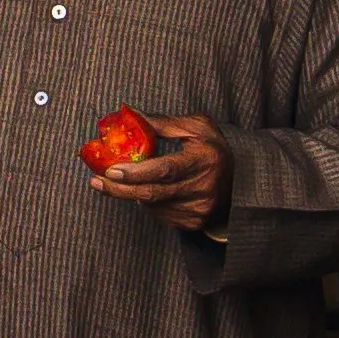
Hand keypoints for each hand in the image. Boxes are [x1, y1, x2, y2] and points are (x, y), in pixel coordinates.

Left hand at [92, 115, 230, 238]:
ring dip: (133, 193)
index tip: (110, 169)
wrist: (241, 183)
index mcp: (204, 160)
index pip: (165, 169)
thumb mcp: (196, 128)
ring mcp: (198, 210)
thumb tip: (129, 114)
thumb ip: (163, 123)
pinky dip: (149, 203)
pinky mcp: (193, 223)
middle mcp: (202, 188)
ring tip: (126, 180)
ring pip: (152, 205)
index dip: (136, 172)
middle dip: (119, 189)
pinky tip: (149, 191)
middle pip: (152, 194)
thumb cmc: (213, 150)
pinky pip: (160, 215)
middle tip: (97, 181)